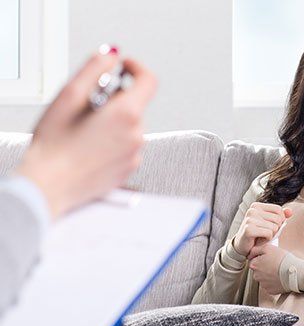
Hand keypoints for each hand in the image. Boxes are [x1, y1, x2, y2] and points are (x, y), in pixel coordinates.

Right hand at [16, 46, 155, 217]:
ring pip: (130, 126)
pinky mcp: (129, 169)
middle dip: (115, 100)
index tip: (123, 67)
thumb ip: (94, 69)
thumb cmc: (55, 147)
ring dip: (113, 122)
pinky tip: (91, 148)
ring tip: (86, 132)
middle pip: (135, 105)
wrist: (50, 185)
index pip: (149, 80)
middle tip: (88, 107)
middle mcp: (136, 135)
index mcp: (126, 114)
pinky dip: (114, 141)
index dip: (136, 68)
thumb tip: (111, 57)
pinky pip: (127, 146)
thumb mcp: (69, 96)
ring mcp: (134, 155)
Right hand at [233, 203, 291, 256]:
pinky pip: (269, 234)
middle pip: (278, 219)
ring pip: (274, 227)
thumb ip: (280, 216)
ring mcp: (249, 219)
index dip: (280, 220)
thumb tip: (290, 212)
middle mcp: (252, 210)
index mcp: (256, 206)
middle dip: (275, 229)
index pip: (278, 210)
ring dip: (271, 235)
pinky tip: (259, 240)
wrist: (242, 246)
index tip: (270, 226)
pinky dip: (267, 239)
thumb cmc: (256, 234)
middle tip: (264, 233)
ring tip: (261, 237)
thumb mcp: (268, 223)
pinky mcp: (249, 229)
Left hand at [248, 244, 287, 294]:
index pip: (253, 261)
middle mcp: (256, 276)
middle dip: (264, 267)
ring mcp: (263, 284)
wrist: (295, 273)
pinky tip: (280, 277)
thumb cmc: (282, 259)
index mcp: (254, 265)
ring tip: (278, 271)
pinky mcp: (270, 291)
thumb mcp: (268, 248)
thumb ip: (256, 249)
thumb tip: (251, 252)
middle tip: (275, 264)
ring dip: (269, 275)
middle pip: (258, 270)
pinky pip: (270, 285)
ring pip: (264, 278)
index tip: (269, 258)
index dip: (262, 258)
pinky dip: (274, 282)